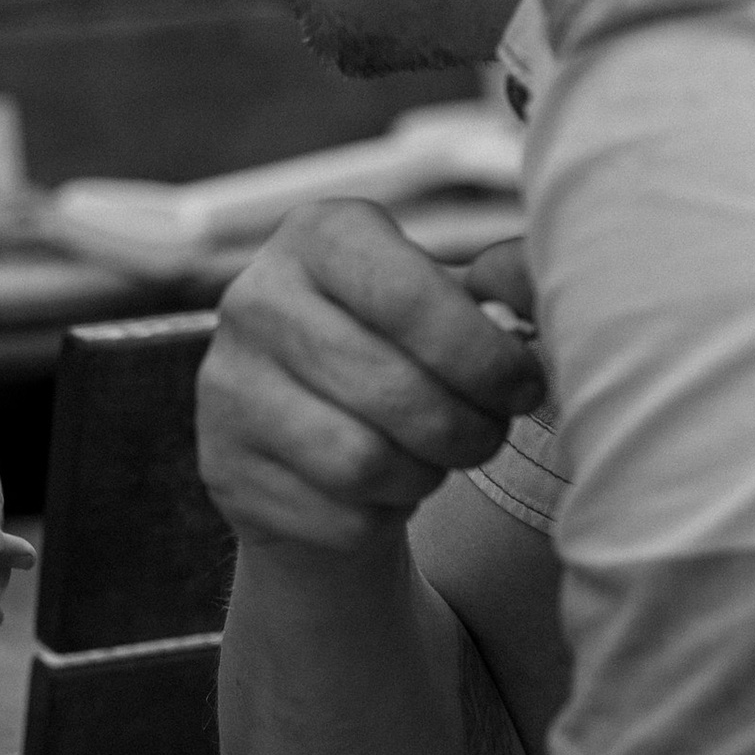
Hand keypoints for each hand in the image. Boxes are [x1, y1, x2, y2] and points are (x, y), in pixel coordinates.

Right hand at [199, 203, 544, 557]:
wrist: (310, 431)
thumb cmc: (401, 353)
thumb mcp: (449, 301)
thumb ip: (511, 288)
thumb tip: (532, 295)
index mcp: (318, 236)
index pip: (410, 297)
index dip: (485, 355)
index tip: (523, 386)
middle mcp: (256, 299)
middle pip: (394, 390)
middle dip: (469, 427)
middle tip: (488, 433)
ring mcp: (227, 386)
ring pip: (363, 462)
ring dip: (426, 474)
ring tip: (437, 457)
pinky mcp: (223, 467)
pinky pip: (336, 516)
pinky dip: (382, 518)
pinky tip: (382, 490)